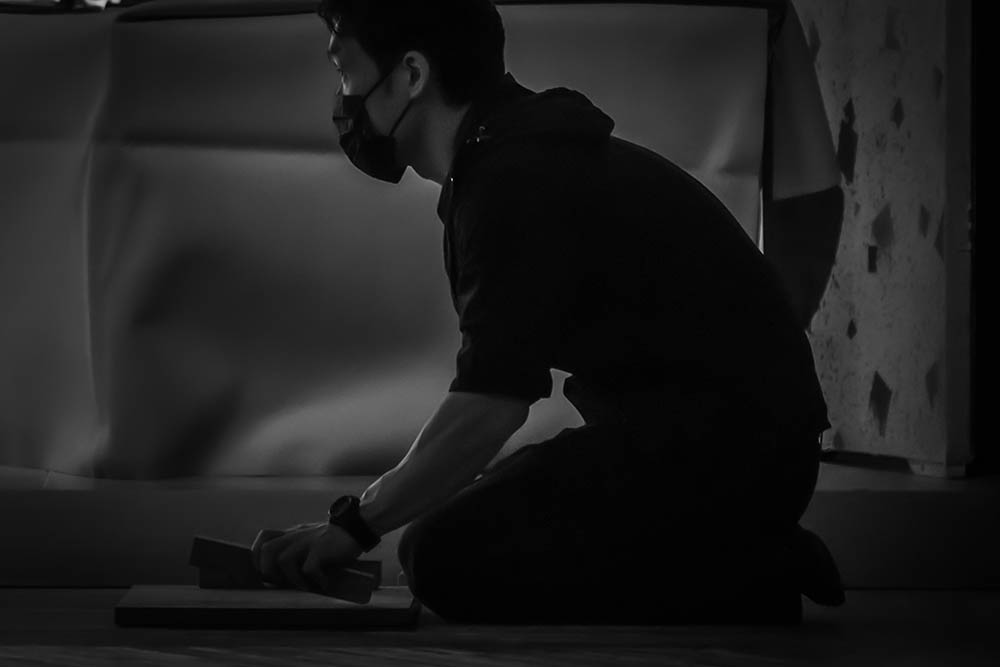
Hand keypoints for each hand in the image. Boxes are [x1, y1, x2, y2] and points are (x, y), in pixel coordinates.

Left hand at [251, 521, 365, 591]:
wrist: (358, 527)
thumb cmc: (336, 541)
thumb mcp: (313, 541)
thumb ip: (300, 551)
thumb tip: (289, 577)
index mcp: (293, 534)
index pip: (264, 539)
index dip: (257, 557)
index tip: (264, 573)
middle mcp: (297, 536)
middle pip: (267, 550)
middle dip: (268, 571)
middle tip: (282, 583)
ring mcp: (308, 542)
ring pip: (284, 560)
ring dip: (292, 579)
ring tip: (306, 586)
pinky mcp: (321, 549)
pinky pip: (309, 568)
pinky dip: (315, 580)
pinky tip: (325, 584)